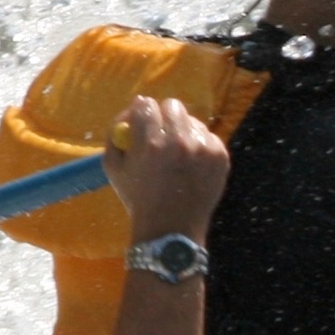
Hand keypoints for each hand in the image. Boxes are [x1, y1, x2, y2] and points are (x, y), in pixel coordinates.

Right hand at [107, 96, 228, 242]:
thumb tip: (133, 107)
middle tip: (161, 135)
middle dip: (164, 118)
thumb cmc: (138, 198)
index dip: (142, 114)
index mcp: (150, 142)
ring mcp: (203, 148)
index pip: (145, 104)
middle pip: (172, 106)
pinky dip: (200, 147)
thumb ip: (116, 131)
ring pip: (192, 121)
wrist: (172, 230)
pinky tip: (192, 167)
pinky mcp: (220, 156)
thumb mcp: (113, 166)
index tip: (143, 124)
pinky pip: (208, 137)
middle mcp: (179, 141)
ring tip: (178, 157)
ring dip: (184, 132)